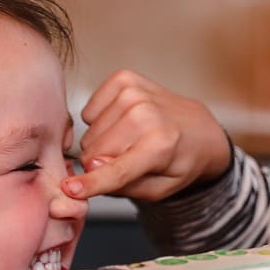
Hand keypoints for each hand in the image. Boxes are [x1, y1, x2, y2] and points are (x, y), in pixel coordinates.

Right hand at [66, 69, 231, 201]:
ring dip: (103, 143)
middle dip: (101, 164)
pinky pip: (88, 112)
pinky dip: (102, 122)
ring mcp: (133, 93)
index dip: (90, 183)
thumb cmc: (180, 162)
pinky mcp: (123, 79)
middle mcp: (146, 114)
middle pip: (93, 153)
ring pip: (89, 135)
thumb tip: (91, 165)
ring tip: (132, 140)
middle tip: (128, 160)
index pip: (117, 169)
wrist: (200, 129)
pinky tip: (124, 122)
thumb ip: (125, 184)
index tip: (69, 189)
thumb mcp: (160, 189)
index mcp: (161, 146)